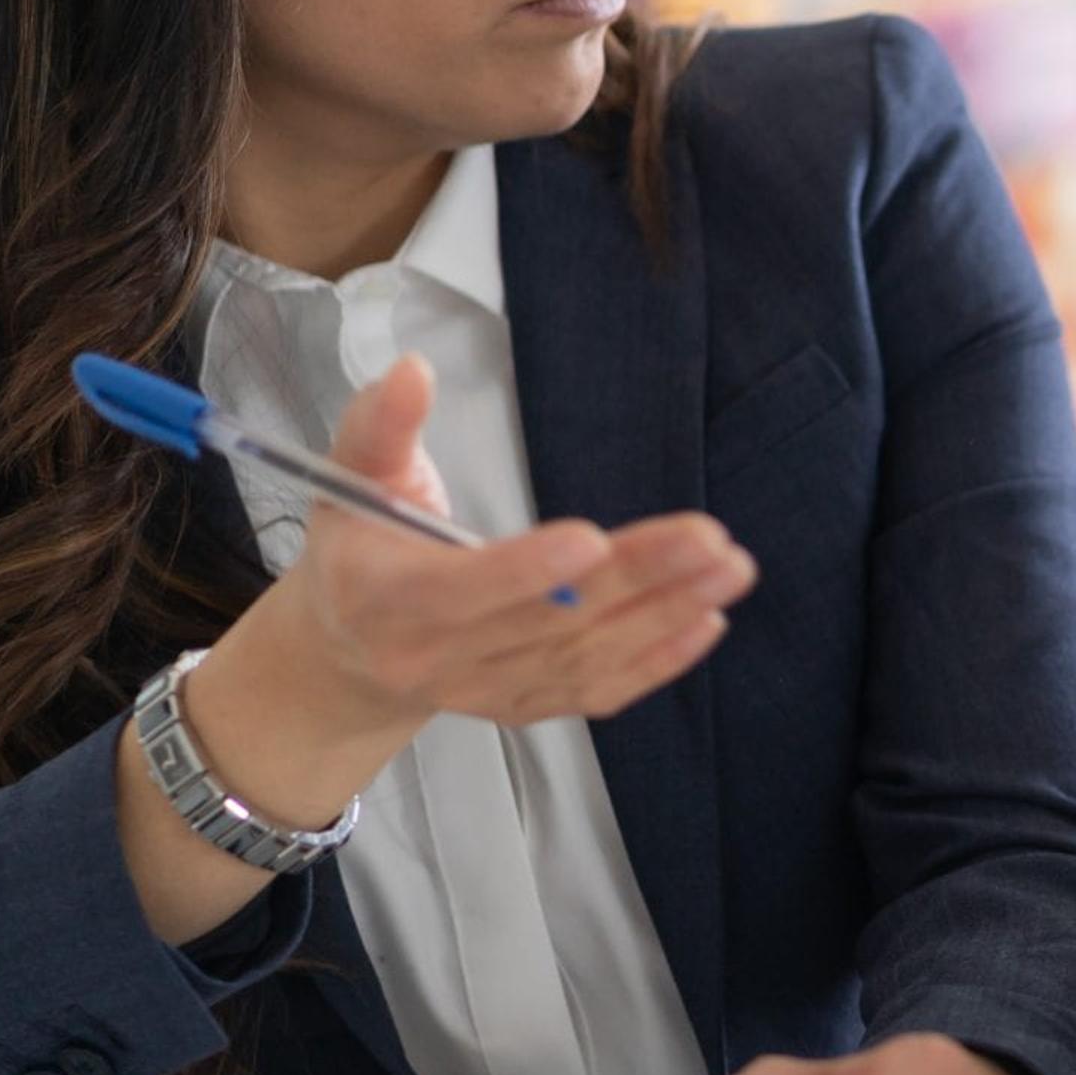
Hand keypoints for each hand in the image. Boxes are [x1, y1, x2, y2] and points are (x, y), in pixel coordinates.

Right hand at [259, 352, 757, 740]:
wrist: (346, 651)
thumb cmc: (358, 548)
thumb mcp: (353, 477)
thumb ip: (382, 423)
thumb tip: (414, 369)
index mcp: (386, 598)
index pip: (460, 590)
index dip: (525, 570)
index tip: (594, 538)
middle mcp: (435, 658)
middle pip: (547, 620)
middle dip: (635, 578)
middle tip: (708, 538)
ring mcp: (484, 690)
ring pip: (585, 657)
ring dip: (665, 614)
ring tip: (729, 568)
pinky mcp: (523, 705)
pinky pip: (597, 690)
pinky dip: (658, 660)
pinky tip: (708, 619)